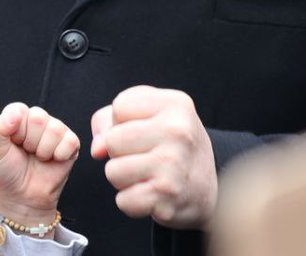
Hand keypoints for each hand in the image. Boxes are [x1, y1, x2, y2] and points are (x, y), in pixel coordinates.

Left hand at [0, 103, 79, 225]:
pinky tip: (52, 160)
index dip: (14, 131)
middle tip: (27, 152)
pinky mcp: (71, 143)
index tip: (12, 144)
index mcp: (18, 117)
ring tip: (38, 157)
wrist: (23, 197)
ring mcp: (56, 130)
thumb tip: (16, 113)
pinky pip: (70, 141)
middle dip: (30, 141)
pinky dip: (59, 155)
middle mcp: (38, 120)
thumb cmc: (8, 171)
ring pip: (55, 129)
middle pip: (39, 117)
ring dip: (43, 150)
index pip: (19, 110)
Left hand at [90, 85, 216, 228]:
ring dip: (124, 178)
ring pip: (112, 172)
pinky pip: (123, 201)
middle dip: (119, 152)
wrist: (208, 187)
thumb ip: (109, 119)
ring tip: (148, 175)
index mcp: (176, 104)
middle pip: (112, 141)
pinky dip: (132, 202)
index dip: (122, 121)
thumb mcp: (148, 116)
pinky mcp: (168, 199)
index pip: (120, 107)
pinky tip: (151, 194)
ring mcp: (174, 167)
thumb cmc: (170, 144)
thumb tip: (97, 150)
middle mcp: (178, 132)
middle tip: (145, 156)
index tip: (144, 130)